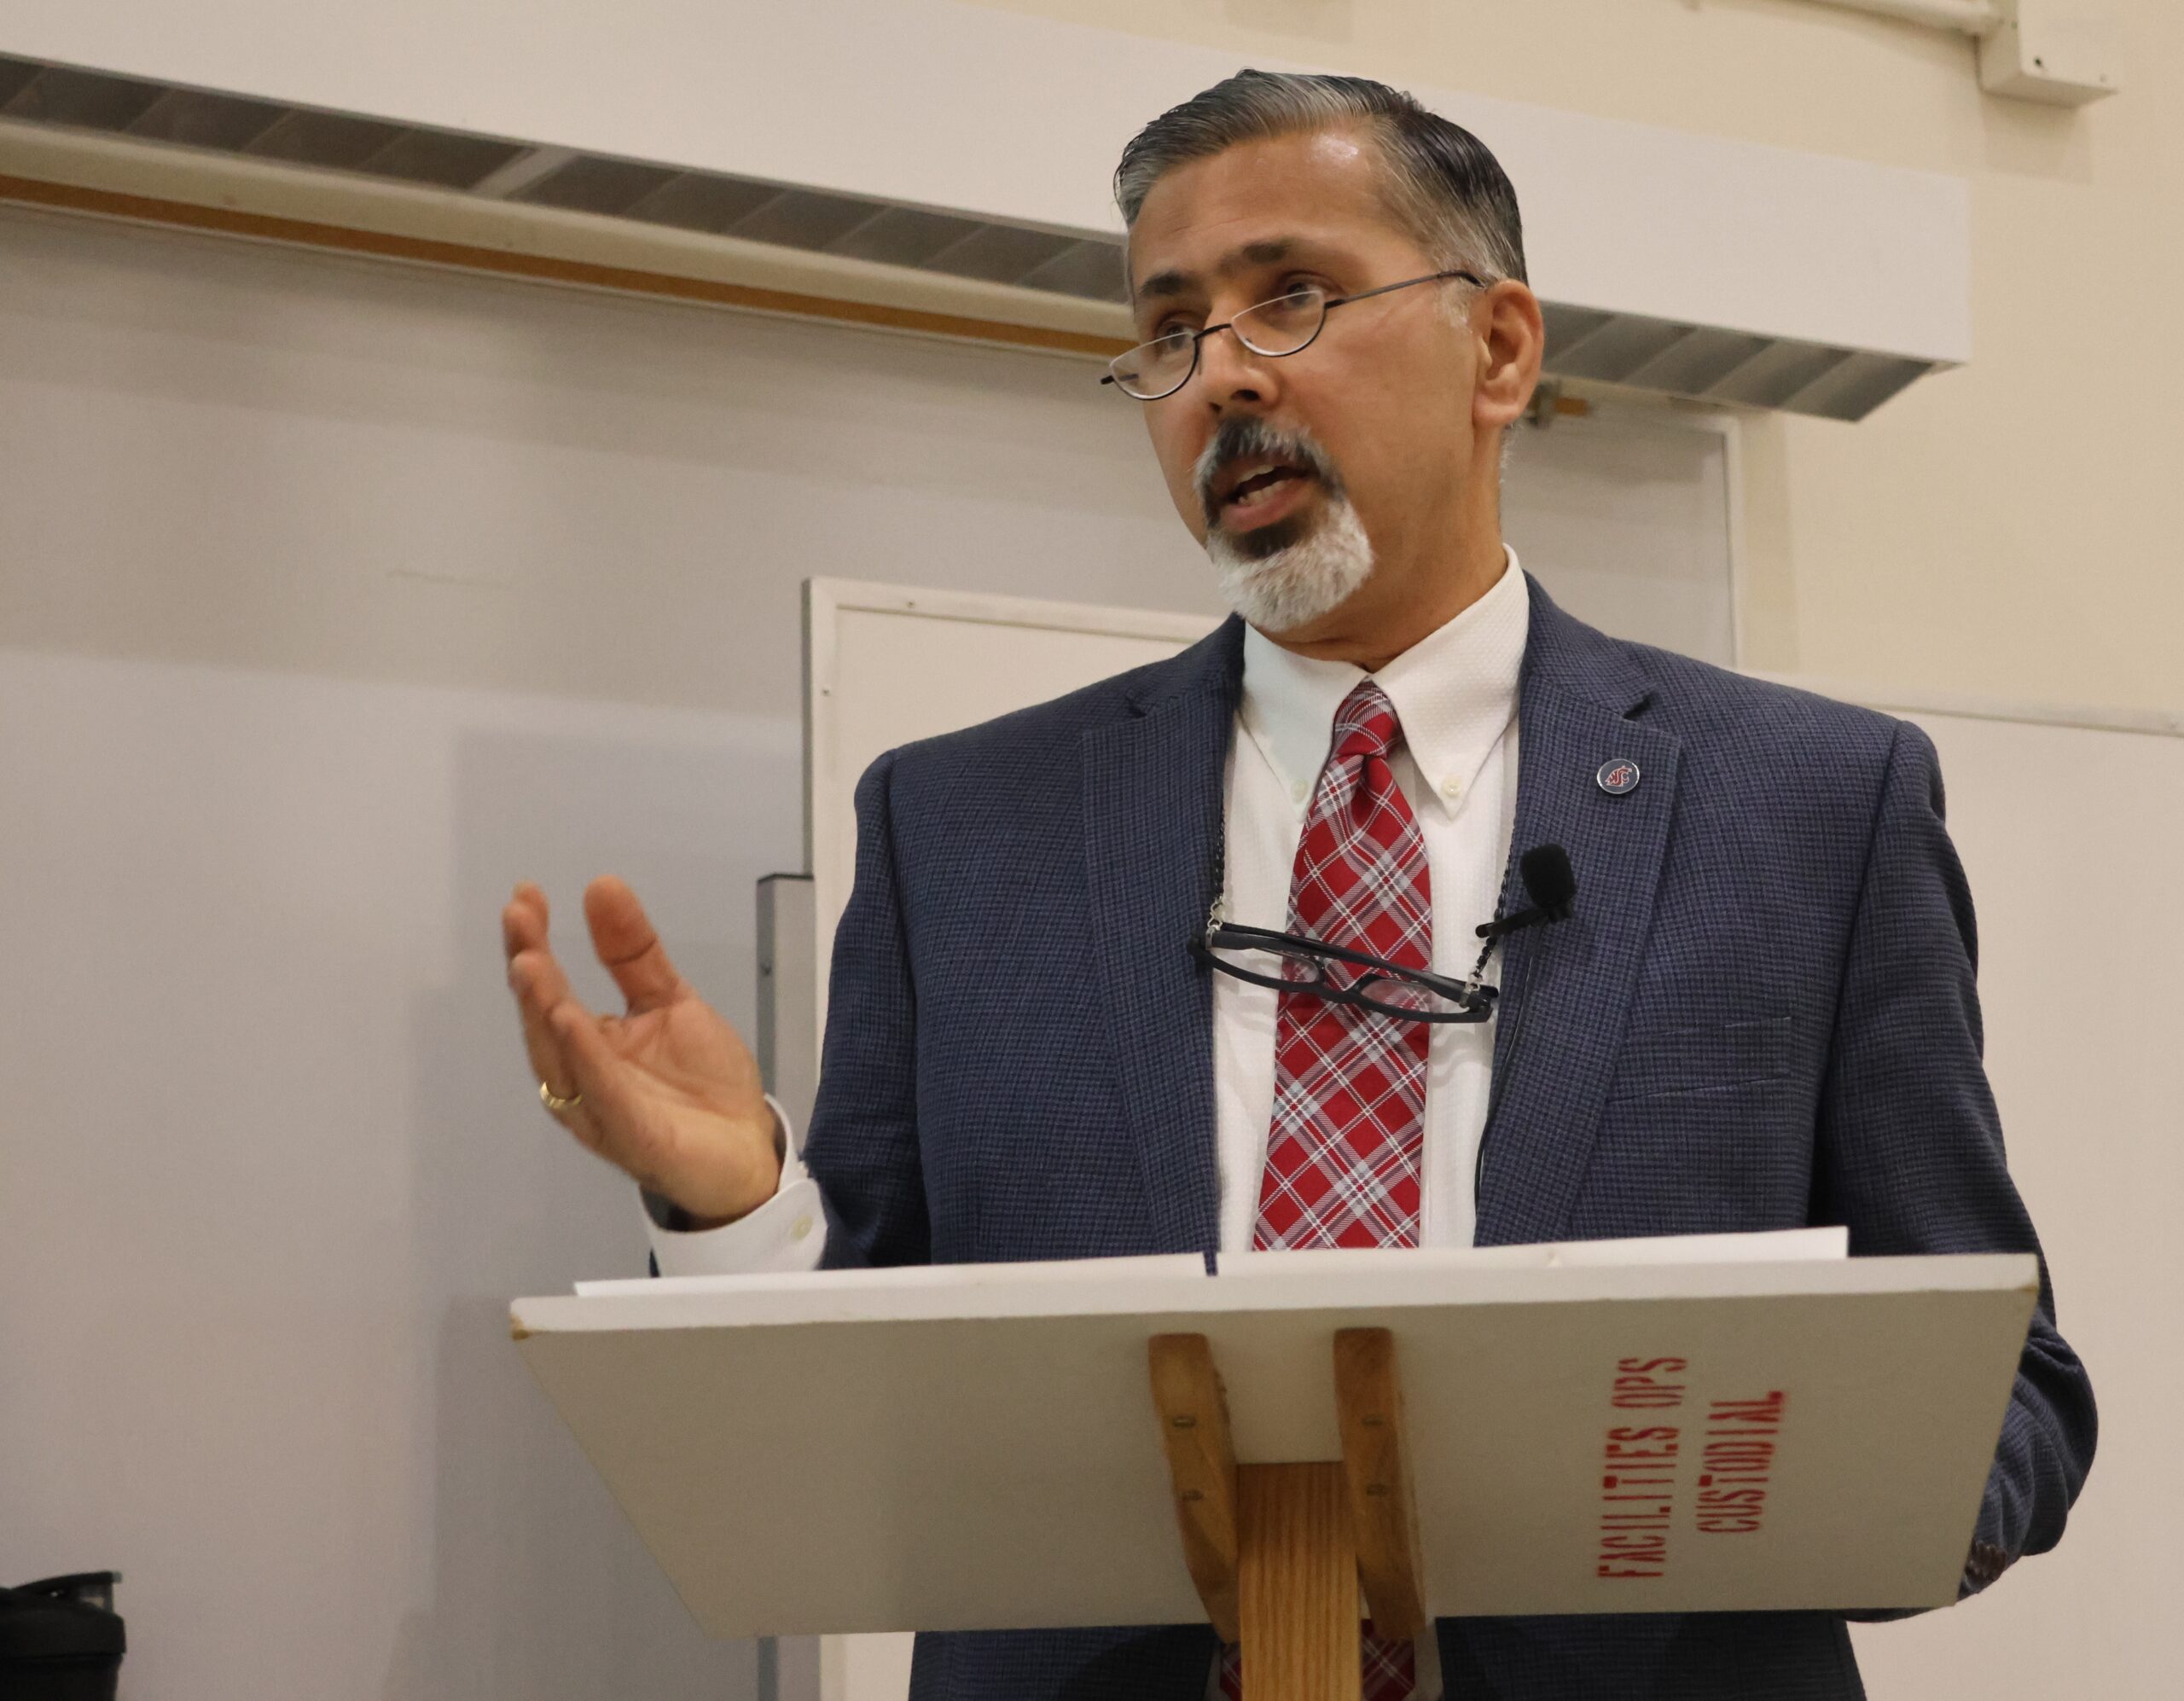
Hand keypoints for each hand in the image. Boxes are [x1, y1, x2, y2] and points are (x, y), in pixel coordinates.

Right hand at [503, 876, 780, 1225]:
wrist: (749, 1149)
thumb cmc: (703, 1082)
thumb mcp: (671, 1003)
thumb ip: (635, 954)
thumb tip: (600, 885)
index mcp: (588, 1046)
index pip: (550, 989)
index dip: (533, 943)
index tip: (525, 894)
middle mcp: (581, 1078)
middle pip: (544, 1020)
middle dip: (529, 968)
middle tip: (518, 916)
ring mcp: (603, 1110)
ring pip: (562, 1058)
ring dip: (543, 1008)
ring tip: (530, 962)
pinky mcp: (634, 1137)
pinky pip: (604, 1094)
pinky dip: (585, 1057)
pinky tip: (571, 1019)